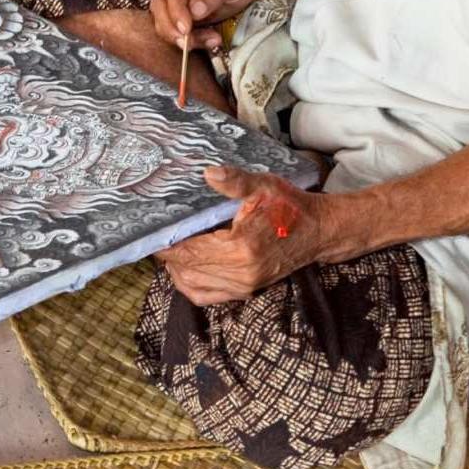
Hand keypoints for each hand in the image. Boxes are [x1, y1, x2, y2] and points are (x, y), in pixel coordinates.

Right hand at [150, 0, 267, 50]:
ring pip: (162, 19)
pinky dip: (188, 38)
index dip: (176, 10)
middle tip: (191, 43)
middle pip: (160, 4)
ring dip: (183, 36)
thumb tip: (195, 10)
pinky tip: (209, 39)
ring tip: (211, 40)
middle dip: (174, 28)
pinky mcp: (171, 7)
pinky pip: (171, 27)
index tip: (185, 28)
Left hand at [154, 166, 324, 305]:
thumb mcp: (264, 185)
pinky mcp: (246, 290)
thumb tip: (208, 173)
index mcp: (241, 248)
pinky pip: (206, 295)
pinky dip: (189, 283)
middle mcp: (241, 273)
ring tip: (168, 247)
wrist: (318, 231)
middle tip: (155, 236)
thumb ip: (234, 181)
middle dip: (167, 254)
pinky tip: (183, 266)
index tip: (151, 231)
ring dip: (176, 268)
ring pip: (192, 284)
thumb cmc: (290, 206)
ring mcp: (243, 285)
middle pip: (187, 268)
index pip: (190, 250)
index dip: (167, 242)